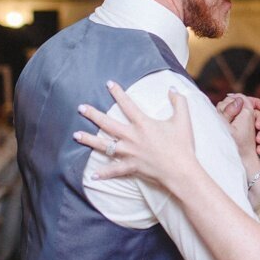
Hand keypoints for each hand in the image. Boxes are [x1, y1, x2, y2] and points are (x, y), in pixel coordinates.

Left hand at [76, 82, 196, 187]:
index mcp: (143, 124)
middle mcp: (132, 137)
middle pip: (108, 124)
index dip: (118, 93)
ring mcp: (130, 153)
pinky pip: (114, 170)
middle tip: (81, 108)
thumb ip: (179, 102)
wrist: (181, 171)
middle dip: (93, 115)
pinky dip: (104, 173)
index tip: (109, 84)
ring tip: (76, 135)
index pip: (127, 105)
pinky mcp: (131, 167)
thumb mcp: (183, 120)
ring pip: (104, 146)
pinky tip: (93, 175)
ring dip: (89, 140)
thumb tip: (173, 89)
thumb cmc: (182, 146)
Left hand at [218, 93, 259, 161]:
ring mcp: (241, 133)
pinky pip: (257, 138)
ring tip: (258, 141)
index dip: (254, 102)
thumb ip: (233, 109)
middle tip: (259, 126)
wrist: (235, 167)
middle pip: (253, 113)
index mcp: (227, 115)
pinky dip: (259, 144)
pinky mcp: (246, 143)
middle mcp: (234, 122)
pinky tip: (258, 150)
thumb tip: (239, 99)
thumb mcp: (231, 124)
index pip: (242, 101)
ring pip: (258, 126)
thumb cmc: (231, 145)